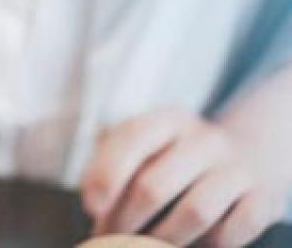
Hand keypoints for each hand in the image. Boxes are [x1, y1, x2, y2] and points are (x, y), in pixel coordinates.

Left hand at [81, 109, 285, 245]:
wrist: (246, 154)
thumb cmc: (174, 157)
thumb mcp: (145, 147)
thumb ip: (111, 166)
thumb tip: (94, 205)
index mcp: (167, 121)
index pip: (131, 140)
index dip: (106, 176)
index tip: (92, 207)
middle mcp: (204, 139)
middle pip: (154, 186)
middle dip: (125, 221)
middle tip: (110, 240)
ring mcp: (237, 168)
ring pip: (194, 213)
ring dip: (162, 239)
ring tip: (145, 247)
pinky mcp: (263, 199)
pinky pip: (229, 233)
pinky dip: (204, 246)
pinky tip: (189, 245)